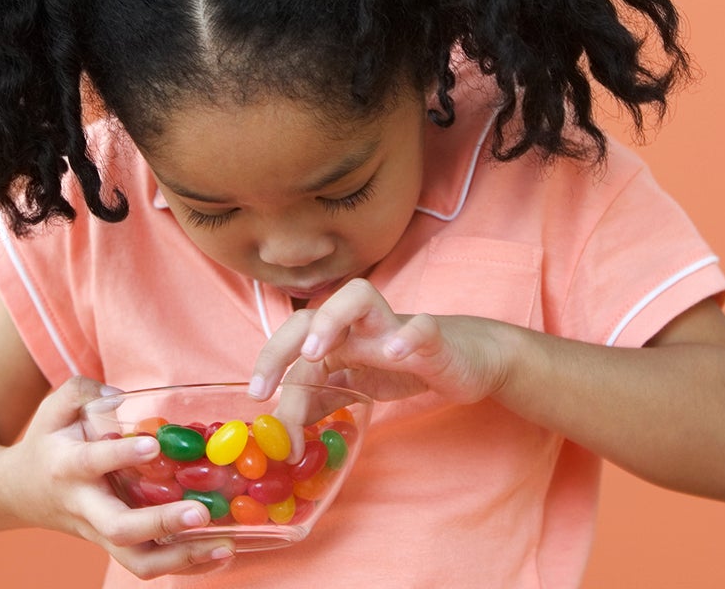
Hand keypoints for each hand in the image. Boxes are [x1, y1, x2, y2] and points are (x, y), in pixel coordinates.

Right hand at [5, 376, 234, 578]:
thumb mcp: (53, 408)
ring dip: (182, 557)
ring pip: (137, 560)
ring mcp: (100, 533)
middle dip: (161, 523)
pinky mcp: (116, 546)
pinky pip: (149, 564)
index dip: (120, 455)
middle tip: (200, 512)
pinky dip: (186, 565)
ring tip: (224, 545)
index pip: (92, 462)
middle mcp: (85, 506)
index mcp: (67, 466)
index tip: (152, 445)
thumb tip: (118, 397)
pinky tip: (219, 554)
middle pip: (119, 528)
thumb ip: (82, 392)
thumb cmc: (45, 444)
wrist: (14, 493)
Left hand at [251, 278, 509, 408]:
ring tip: (316, 353)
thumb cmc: (406, 365)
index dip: (270, 370)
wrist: (467, 358)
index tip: (257, 402)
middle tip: (267, 387)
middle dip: (282, 344)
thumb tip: (281, 427)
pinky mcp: (433, 338)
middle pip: (310, 312)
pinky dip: (407, 338)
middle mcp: (358, 325)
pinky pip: (421, 328)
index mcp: (337, 337)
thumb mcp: (356, 386)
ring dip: (331, 319)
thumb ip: (319, 401)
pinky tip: (393, 355)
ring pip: (358, 296)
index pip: (292, 344)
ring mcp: (394, 327)